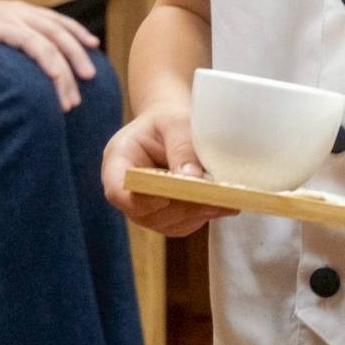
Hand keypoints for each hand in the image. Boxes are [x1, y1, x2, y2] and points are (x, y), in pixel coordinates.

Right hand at [0, 0, 98, 111]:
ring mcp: (7, 16)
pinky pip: (29, 41)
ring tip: (71, 97)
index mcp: (17, 11)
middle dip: (77, 57)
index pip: (55, 21)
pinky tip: (54, 75)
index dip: (75, 32)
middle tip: (91, 80)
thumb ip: (0, 39)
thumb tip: (11, 64)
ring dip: (64, 70)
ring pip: (49, 41)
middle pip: (59, 32)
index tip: (92, 48)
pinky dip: (46, 57)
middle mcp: (17, 11)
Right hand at [102, 101, 235, 237]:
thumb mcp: (176, 122)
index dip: (140, 200)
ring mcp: (144, 206)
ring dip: (195, 214)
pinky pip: (181, 225)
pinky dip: (202, 216)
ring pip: (165, 223)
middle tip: (212, 199)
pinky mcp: (164, 215)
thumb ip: (181, 146)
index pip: (118, 190)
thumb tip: (192, 179)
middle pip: (146, 212)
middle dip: (180, 207)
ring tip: (226, 202)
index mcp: (118, 161)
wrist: (172, 127)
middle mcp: (126, 190)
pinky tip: (224, 205)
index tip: (165, 198)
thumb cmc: (170, 119)